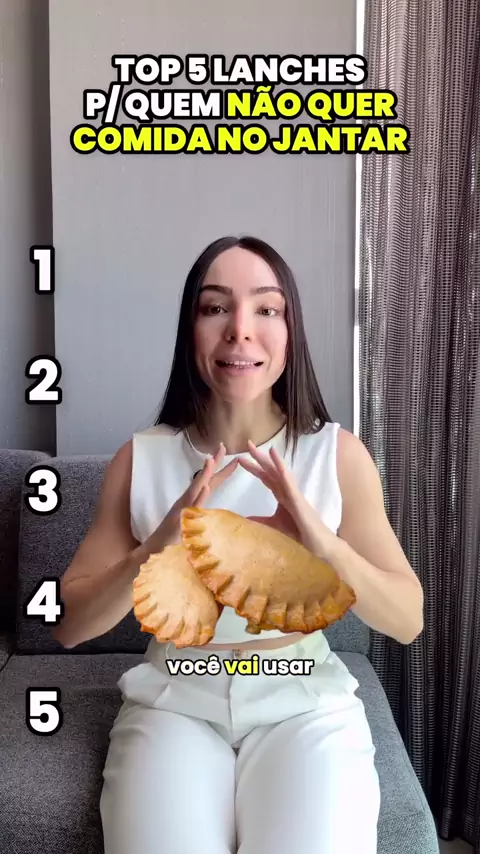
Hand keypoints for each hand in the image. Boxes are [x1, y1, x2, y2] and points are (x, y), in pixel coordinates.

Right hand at [146, 444, 238, 552]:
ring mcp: (184, 508)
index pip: (212, 483)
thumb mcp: (193, 524)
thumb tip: (210, 512)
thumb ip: (201, 515)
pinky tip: (205, 486)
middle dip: (214, 462)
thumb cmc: (174, 539)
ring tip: (211, 459)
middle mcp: (188, 500)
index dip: (223, 471)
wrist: (156, 550)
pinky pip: (191, 505)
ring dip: (204, 474)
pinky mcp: (180, 518)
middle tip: (223, 445)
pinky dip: (198, 495)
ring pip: (195, 488)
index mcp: (194, 501)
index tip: (236, 459)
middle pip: (204, 479)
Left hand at [238, 441, 336, 558]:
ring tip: (261, 447)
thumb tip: (245, 520)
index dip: (255, 468)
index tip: (241, 459)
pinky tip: (276, 460)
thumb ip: (262, 521)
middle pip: (271, 471)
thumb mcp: (274, 527)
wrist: (320, 547)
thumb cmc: (301, 536)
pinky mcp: (299, 501)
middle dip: (259, 458)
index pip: (266, 479)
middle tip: (247, 444)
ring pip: (280, 473)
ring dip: (270, 459)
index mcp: (283, 497)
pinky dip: (282, 469)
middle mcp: (288, 492)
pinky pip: (289, 482)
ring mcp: (294, 495)